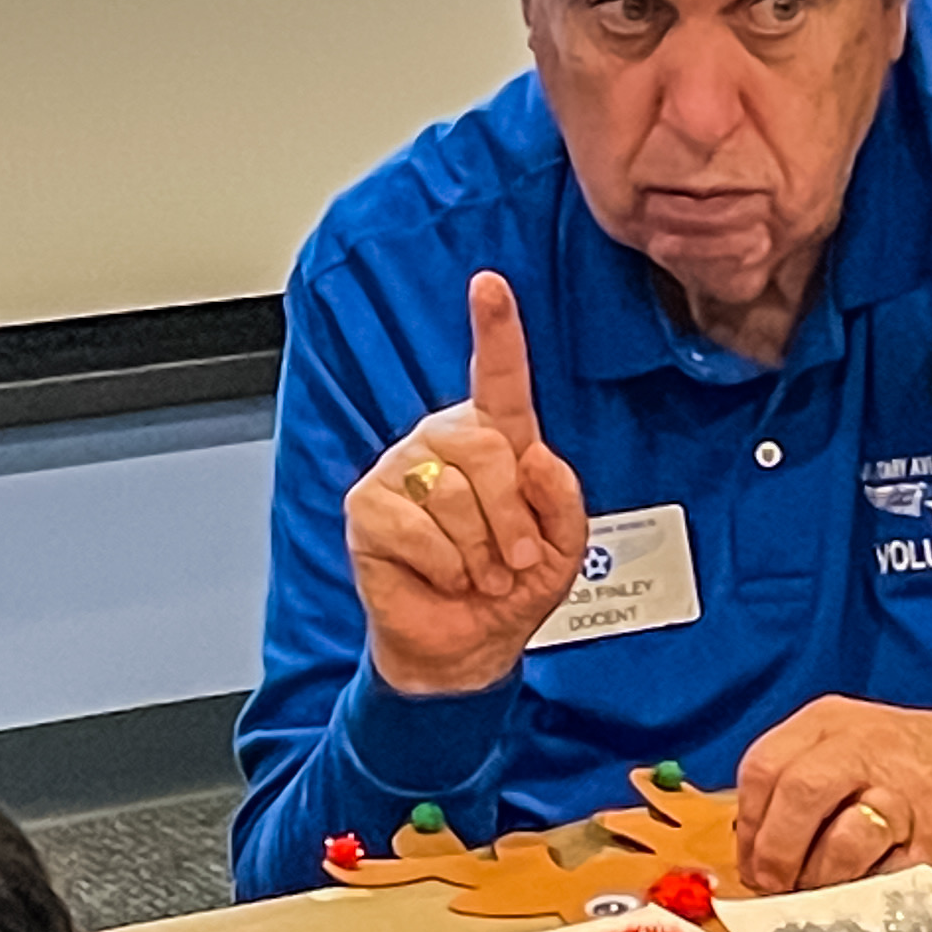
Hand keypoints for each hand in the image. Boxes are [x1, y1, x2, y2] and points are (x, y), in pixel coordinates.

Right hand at [345, 274, 589, 698]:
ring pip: (451, 493)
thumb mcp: (564, 546)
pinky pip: (417, 527)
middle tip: (513, 560)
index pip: (499, 376)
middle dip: (511, 515)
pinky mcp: (367, 507)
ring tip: (478, 572)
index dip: (496, 328)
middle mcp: (444, 441)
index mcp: (495, 438)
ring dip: (480, 550)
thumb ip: (562, 498)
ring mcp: (400, 469)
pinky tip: (443, 576)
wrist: (467, 647)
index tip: (490, 285)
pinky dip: (445, 565)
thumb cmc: (511, 586)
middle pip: (486, 447)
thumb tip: (533, 457)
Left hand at [734, 697, 931, 892]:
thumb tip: (755, 852)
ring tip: (818, 889)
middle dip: (774, 852)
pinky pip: (883, 876)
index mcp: (828, 722)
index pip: (763, 766)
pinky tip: (858, 889)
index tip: (752, 857)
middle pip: (794, 794)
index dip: (749, 822)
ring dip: (816, 879)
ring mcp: (901, 792)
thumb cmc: (902, 763)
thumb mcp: (843, 744)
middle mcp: (861, 748)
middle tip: (774, 885)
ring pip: (838, 840)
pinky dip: (860, 892)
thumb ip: (795, 783)